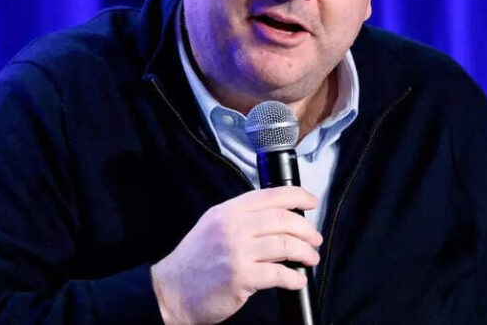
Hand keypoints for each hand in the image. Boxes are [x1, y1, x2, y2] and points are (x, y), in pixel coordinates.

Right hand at [150, 186, 321, 323]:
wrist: (172, 291)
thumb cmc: (194, 262)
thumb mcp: (212, 226)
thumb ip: (240, 218)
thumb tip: (278, 218)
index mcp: (227, 211)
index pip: (270, 195)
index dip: (297, 196)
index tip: (311, 201)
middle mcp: (232, 227)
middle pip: (282, 220)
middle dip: (306, 229)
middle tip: (314, 239)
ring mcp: (236, 252)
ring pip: (285, 245)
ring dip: (305, 253)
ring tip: (310, 259)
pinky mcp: (241, 277)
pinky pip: (279, 274)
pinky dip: (294, 278)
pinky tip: (297, 280)